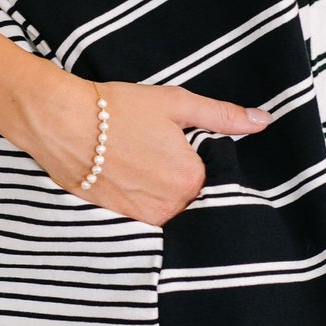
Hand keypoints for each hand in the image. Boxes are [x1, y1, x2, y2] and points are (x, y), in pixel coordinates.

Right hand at [21, 69, 270, 225]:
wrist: (61, 123)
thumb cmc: (117, 110)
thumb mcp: (176, 104)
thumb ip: (223, 115)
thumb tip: (263, 122)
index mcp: (191, 178)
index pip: (214, 177)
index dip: (201, 158)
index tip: (180, 144)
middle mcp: (172, 206)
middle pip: (192, 196)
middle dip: (181, 177)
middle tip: (155, 151)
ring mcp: (144, 218)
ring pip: (170, 208)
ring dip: (163, 190)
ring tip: (140, 161)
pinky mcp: (121, 221)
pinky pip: (146, 216)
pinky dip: (143, 198)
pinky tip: (127, 174)